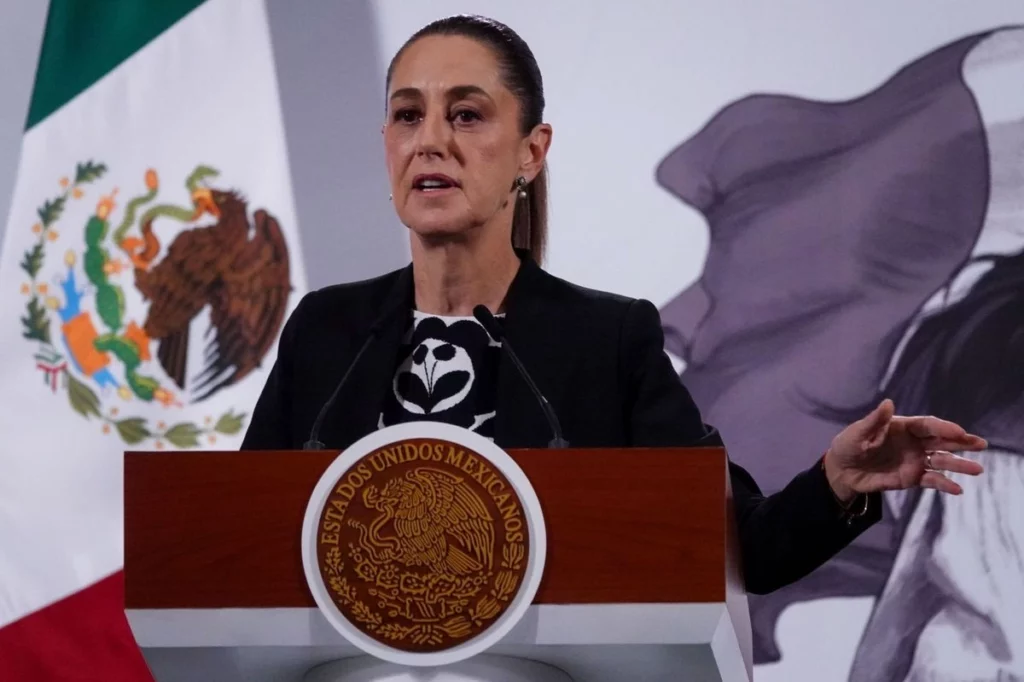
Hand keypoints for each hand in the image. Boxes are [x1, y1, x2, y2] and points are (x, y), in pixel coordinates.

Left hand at [823, 399, 985, 502]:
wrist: (843, 471)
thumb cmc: (849, 445)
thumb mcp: (857, 433)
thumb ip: (874, 421)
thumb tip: (888, 403)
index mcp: (903, 427)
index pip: (928, 425)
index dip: (943, 428)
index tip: (959, 432)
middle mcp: (914, 442)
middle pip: (942, 441)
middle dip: (962, 442)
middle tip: (981, 444)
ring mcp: (915, 460)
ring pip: (942, 461)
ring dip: (959, 465)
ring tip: (977, 470)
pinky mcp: (912, 478)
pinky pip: (932, 480)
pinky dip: (944, 484)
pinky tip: (957, 489)